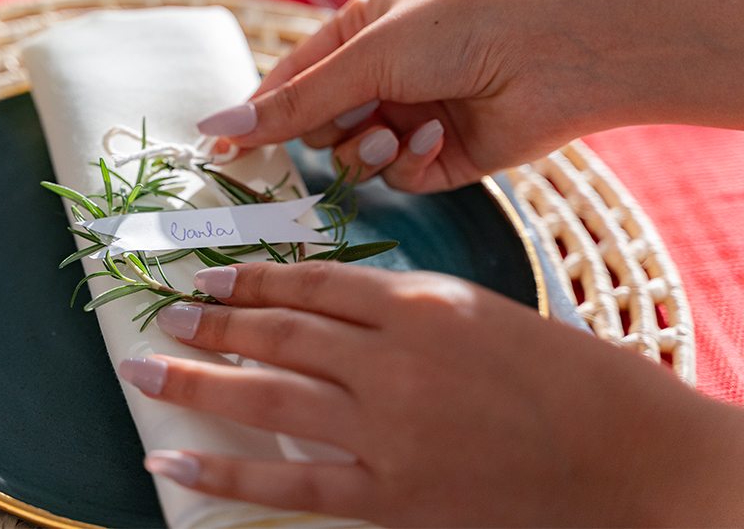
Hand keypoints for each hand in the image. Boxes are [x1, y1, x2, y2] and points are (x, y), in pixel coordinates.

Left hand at [119, 262, 743, 526]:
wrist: (622, 453)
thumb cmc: (556, 373)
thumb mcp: (474, 311)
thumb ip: (395, 307)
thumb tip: (317, 305)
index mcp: (417, 303)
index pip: (310, 282)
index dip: (250, 277)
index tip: (207, 274)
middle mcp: (392, 359)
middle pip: (278, 331)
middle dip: (212, 321)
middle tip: (163, 311)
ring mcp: (387, 429)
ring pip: (268, 396)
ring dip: (197, 381)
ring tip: (144, 368)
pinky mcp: (389, 494)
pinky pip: (291, 481)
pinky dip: (225, 469)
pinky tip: (172, 458)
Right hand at [197, 0, 743, 192]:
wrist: (555, 54)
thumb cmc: (458, 29)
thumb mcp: (365, 59)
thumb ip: (293, 103)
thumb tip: (217, 126)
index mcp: (357, 34)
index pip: (288, 83)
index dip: (256, 116)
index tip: (222, 150)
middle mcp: (381, 78)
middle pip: (316, 128)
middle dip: (327, 130)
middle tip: (349, 120)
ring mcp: (409, 118)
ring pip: (354, 158)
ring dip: (368, 148)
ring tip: (397, 130)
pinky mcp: (440, 158)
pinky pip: (398, 176)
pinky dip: (411, 161)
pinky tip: (437, 138)